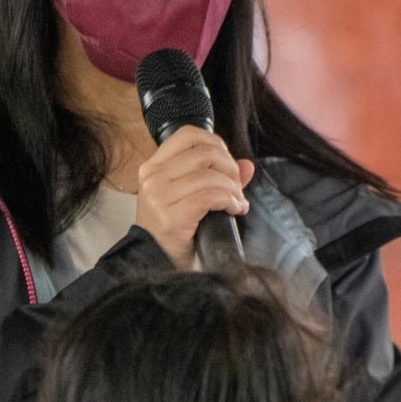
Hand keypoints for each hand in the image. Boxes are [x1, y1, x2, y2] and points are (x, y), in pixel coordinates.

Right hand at [135, 125, 252, 268]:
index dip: (216, 143)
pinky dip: (229, 201)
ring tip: (236, 202)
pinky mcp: (171, 217)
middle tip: (237, 187)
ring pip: (211, 176)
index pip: (188, 135)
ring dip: (233, 189)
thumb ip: (218, 178)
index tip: (227, 162)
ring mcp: (159, 197)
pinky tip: (234, 210)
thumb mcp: (189, 198)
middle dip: (230, 168)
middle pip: (205, 152)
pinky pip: (211, 196)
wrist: (155, 266)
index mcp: (153, 167)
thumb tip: (247, 165)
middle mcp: (153, 178)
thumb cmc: (172, 233)